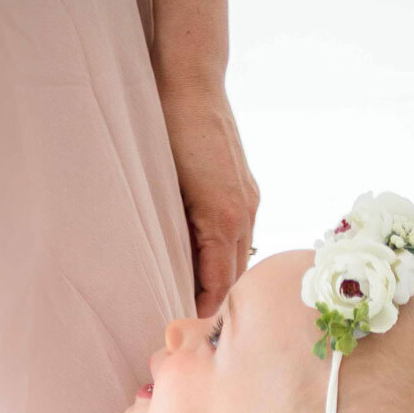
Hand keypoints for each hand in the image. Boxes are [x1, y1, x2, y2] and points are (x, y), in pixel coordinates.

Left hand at [157, 76, 259, 316]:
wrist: (190, 79)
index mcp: (224, 220)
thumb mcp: (164, 190)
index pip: (218, 287)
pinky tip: (203, 264)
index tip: (183, 333)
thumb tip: (171, 274)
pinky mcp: (246, 190)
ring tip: (195, 302)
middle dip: (215, 304)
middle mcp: (244, 213)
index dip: (202, 312)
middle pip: (234, 279)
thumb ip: (174, 236)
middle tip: (188, 329)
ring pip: (238, 258)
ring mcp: (249, 201)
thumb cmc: (169, 130)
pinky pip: (238, 236)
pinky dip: (223, 257)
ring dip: (221, 281)